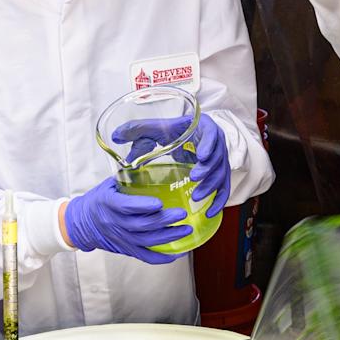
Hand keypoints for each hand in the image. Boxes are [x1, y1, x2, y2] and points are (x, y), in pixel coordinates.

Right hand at [62, 178, 183, 263]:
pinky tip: (177, 252)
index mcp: (109, 204)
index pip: (126, 207)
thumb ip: (127, 177)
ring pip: (148, 241)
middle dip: (164, 220)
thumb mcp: (108, 185)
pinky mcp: (127, 249)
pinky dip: (162, 258)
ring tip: (186, 229)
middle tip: (182, 213)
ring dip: (169, 237)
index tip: (159, 203)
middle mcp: (115, 223)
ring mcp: (122, 238)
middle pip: (142, 225)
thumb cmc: (97, 201)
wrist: (81, 223)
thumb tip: (149, 161)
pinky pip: (146, 257)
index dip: (143, 206)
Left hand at [112, 117, 230, 217]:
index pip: (212, 134)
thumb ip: (136, 130)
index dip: (209, 144)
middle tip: (194, 178)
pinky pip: (223, 188)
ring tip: (196, 197)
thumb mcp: (154, 128)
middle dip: (208, 170)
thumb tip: (116, 136)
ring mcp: (219, 159)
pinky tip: (209, 212)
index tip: (201, 155)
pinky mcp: (218, 173)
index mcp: (203, 127)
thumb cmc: (170, 130)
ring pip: (221, 174)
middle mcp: (215, 143)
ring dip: (211, 186)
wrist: (183, 135)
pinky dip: (219, 200)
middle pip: (218, 157)